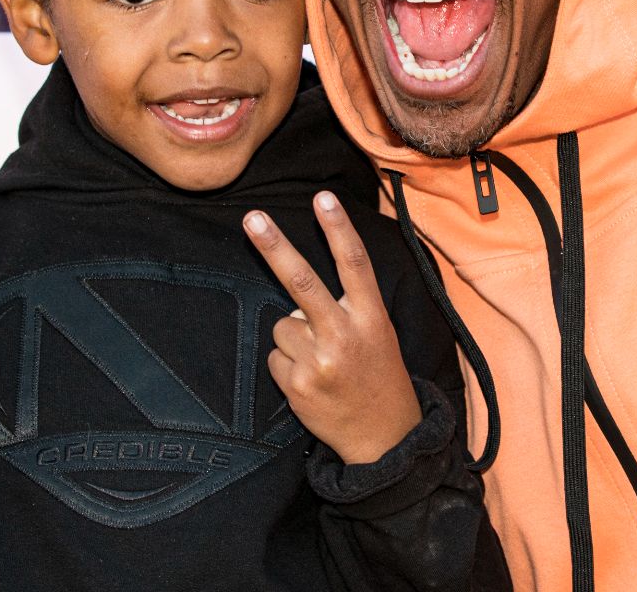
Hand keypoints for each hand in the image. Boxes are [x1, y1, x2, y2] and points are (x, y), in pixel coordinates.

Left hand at [244, 192, 422, 464]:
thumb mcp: (379, 334)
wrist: (384, 438)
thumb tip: (296, 293)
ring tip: (322, 362)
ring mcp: (320, 362)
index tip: (323, 198)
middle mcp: (346, 336)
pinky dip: (288, 366)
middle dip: (275, 247)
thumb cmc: (378, 376)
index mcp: (372, 318)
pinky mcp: (298, 385)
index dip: (337, 229)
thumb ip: (346, 308)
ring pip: (283, 326)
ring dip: (294, 340)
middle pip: (304, 282)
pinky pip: (275, 357)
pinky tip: (312, 381)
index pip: (354, 265)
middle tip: (252, 219)